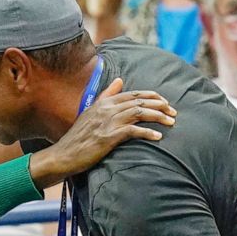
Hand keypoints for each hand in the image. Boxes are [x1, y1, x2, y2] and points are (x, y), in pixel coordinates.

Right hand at [29, 77, 175, 187]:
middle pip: (139, 102)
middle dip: (160, 105)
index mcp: (103, 103)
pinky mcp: (108, 137)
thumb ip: (106, 96)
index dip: (151, 96)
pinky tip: (158, 137)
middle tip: (173, 112)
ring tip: (171, 122)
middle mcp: (106, 109)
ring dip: (158, 117)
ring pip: (139, 113)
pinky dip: (147, 133)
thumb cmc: (77, 138)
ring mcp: (107, 122)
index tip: (165, 102)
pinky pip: (133, 131)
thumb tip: (120, 80)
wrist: (63, 155)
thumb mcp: (90, 112)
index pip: (133, 94)